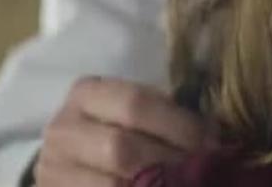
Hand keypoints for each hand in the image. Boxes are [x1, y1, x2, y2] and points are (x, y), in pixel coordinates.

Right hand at [35, 76, 216, 185]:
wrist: (69, 159)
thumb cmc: (113, 129)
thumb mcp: (131, 112)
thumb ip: (164, 114)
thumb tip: (217, 133)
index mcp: (87, 93)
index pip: (136, 103)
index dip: (179, 125)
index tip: (213, 143)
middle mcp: (64, 129)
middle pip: (122, 148)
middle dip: (170, 162)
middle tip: (205, 171)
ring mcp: (54, 169)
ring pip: (113, 185)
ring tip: (188, 184)